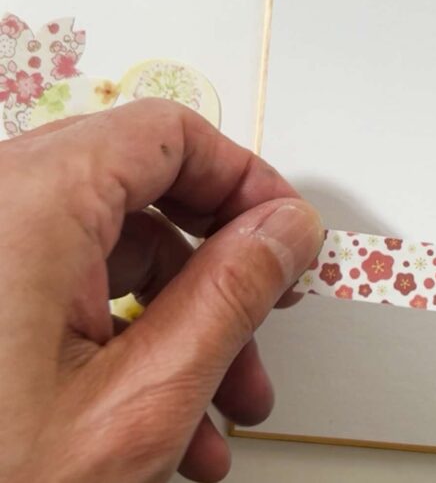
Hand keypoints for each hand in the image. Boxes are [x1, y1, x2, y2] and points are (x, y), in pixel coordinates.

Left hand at [0, 100, 321, 482]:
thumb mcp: (138, 402)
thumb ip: (231, 297)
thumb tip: (287, 230)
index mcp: (23, 210)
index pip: (165, 134)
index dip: (243, 179)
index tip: (285, 235)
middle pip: (142, 198)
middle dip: (218, 272)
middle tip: (265, 317)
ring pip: (109, 258)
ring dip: (181, 326)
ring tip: (222, 408)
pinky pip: (64, 295)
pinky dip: (123, 343)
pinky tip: (163, 422)